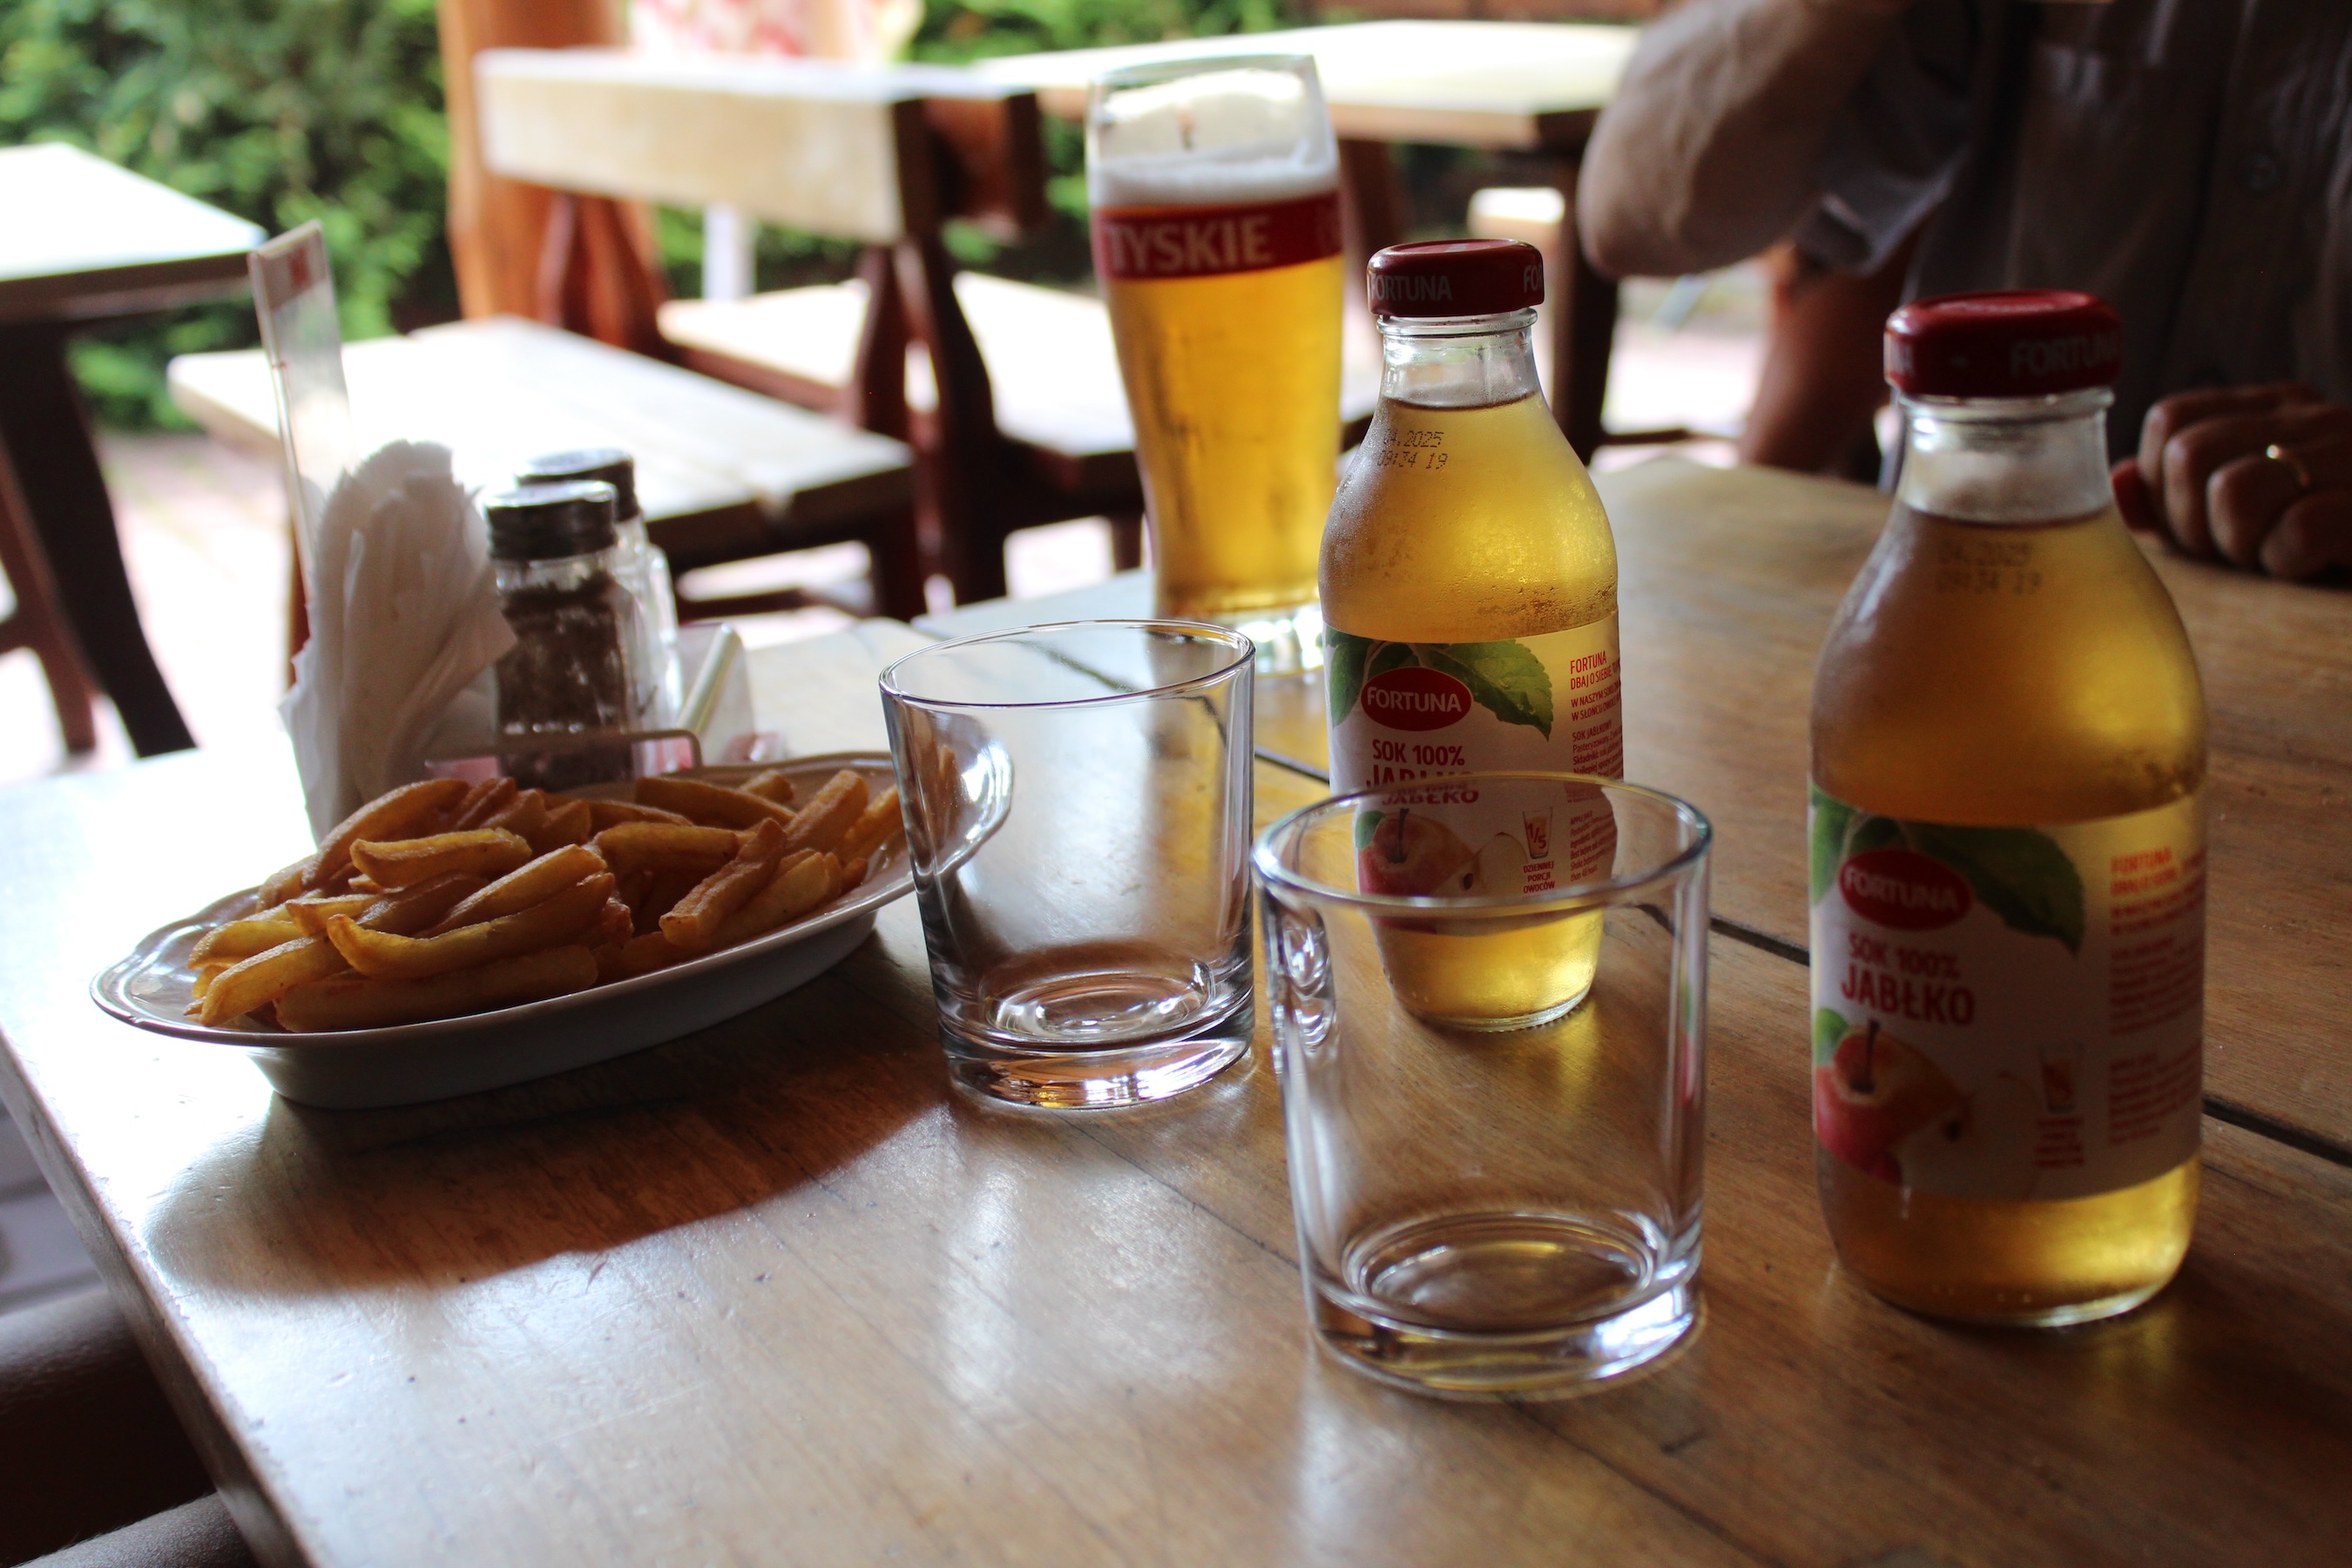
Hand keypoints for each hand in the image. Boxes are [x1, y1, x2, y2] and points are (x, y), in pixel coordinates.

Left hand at [2111, 384, 2351, 579]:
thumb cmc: (2328, 536)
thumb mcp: (2247, 509)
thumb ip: (2179, 493)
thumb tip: (2116, 480)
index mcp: (2276, 410)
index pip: (2171, 421)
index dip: (2161, 484)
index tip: (2195, 523)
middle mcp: (2313, 419)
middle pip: (2190, 456)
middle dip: (2193, 524)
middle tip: (2236, 550)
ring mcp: (2351, 456)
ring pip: (2236, 491)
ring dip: (2241, 545)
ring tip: (2276, 557)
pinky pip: (2301, 530)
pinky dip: (2291, 562)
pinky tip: (2312, 566)